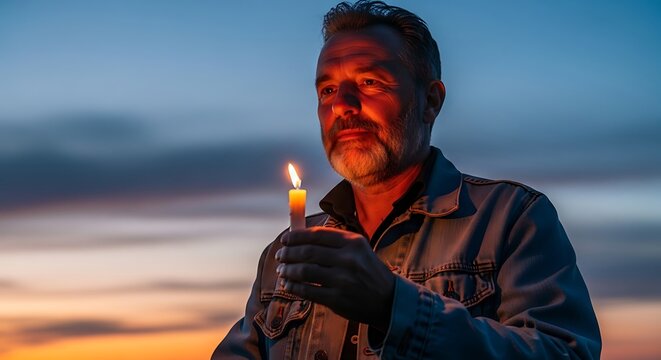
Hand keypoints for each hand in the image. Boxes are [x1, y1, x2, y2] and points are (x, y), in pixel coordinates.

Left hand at [275, 227, 394, 330]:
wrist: (388, 299)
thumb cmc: (367, 271)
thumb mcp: (358, 250)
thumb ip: (333, 242)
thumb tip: (299, 238)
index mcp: (353, 242)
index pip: (317, 235)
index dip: (297, 236)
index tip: (285, 239)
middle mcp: (348, 259)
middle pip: (308, 252)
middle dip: (289, 253)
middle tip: (279, 255)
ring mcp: (343, 280)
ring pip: (305, 271)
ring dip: (288, 270)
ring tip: (281, 270)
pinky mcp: (337, 299)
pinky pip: (308, 291)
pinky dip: (294, 286)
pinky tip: (288, 284)